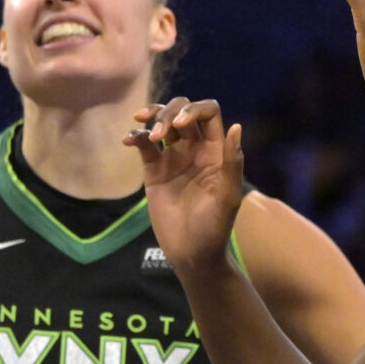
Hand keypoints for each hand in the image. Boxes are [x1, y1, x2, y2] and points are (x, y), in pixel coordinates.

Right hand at [127, 97, 246, 270]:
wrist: (192, 253)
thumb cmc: (216, 228)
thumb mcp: (228, 197)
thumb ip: (232, 162)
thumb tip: (236, 126)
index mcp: (216, 150)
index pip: (208, 113)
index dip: (194, 110)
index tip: (180, 126)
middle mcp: (195, 148)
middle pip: (182, 111)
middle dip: (169, 113)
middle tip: (160, 134)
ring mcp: (173, 157)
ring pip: (162, 122)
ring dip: (153, 120)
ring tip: (147, 136)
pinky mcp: (154, 170)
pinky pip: (144, 145)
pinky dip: (135, 137)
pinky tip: (128, 140)